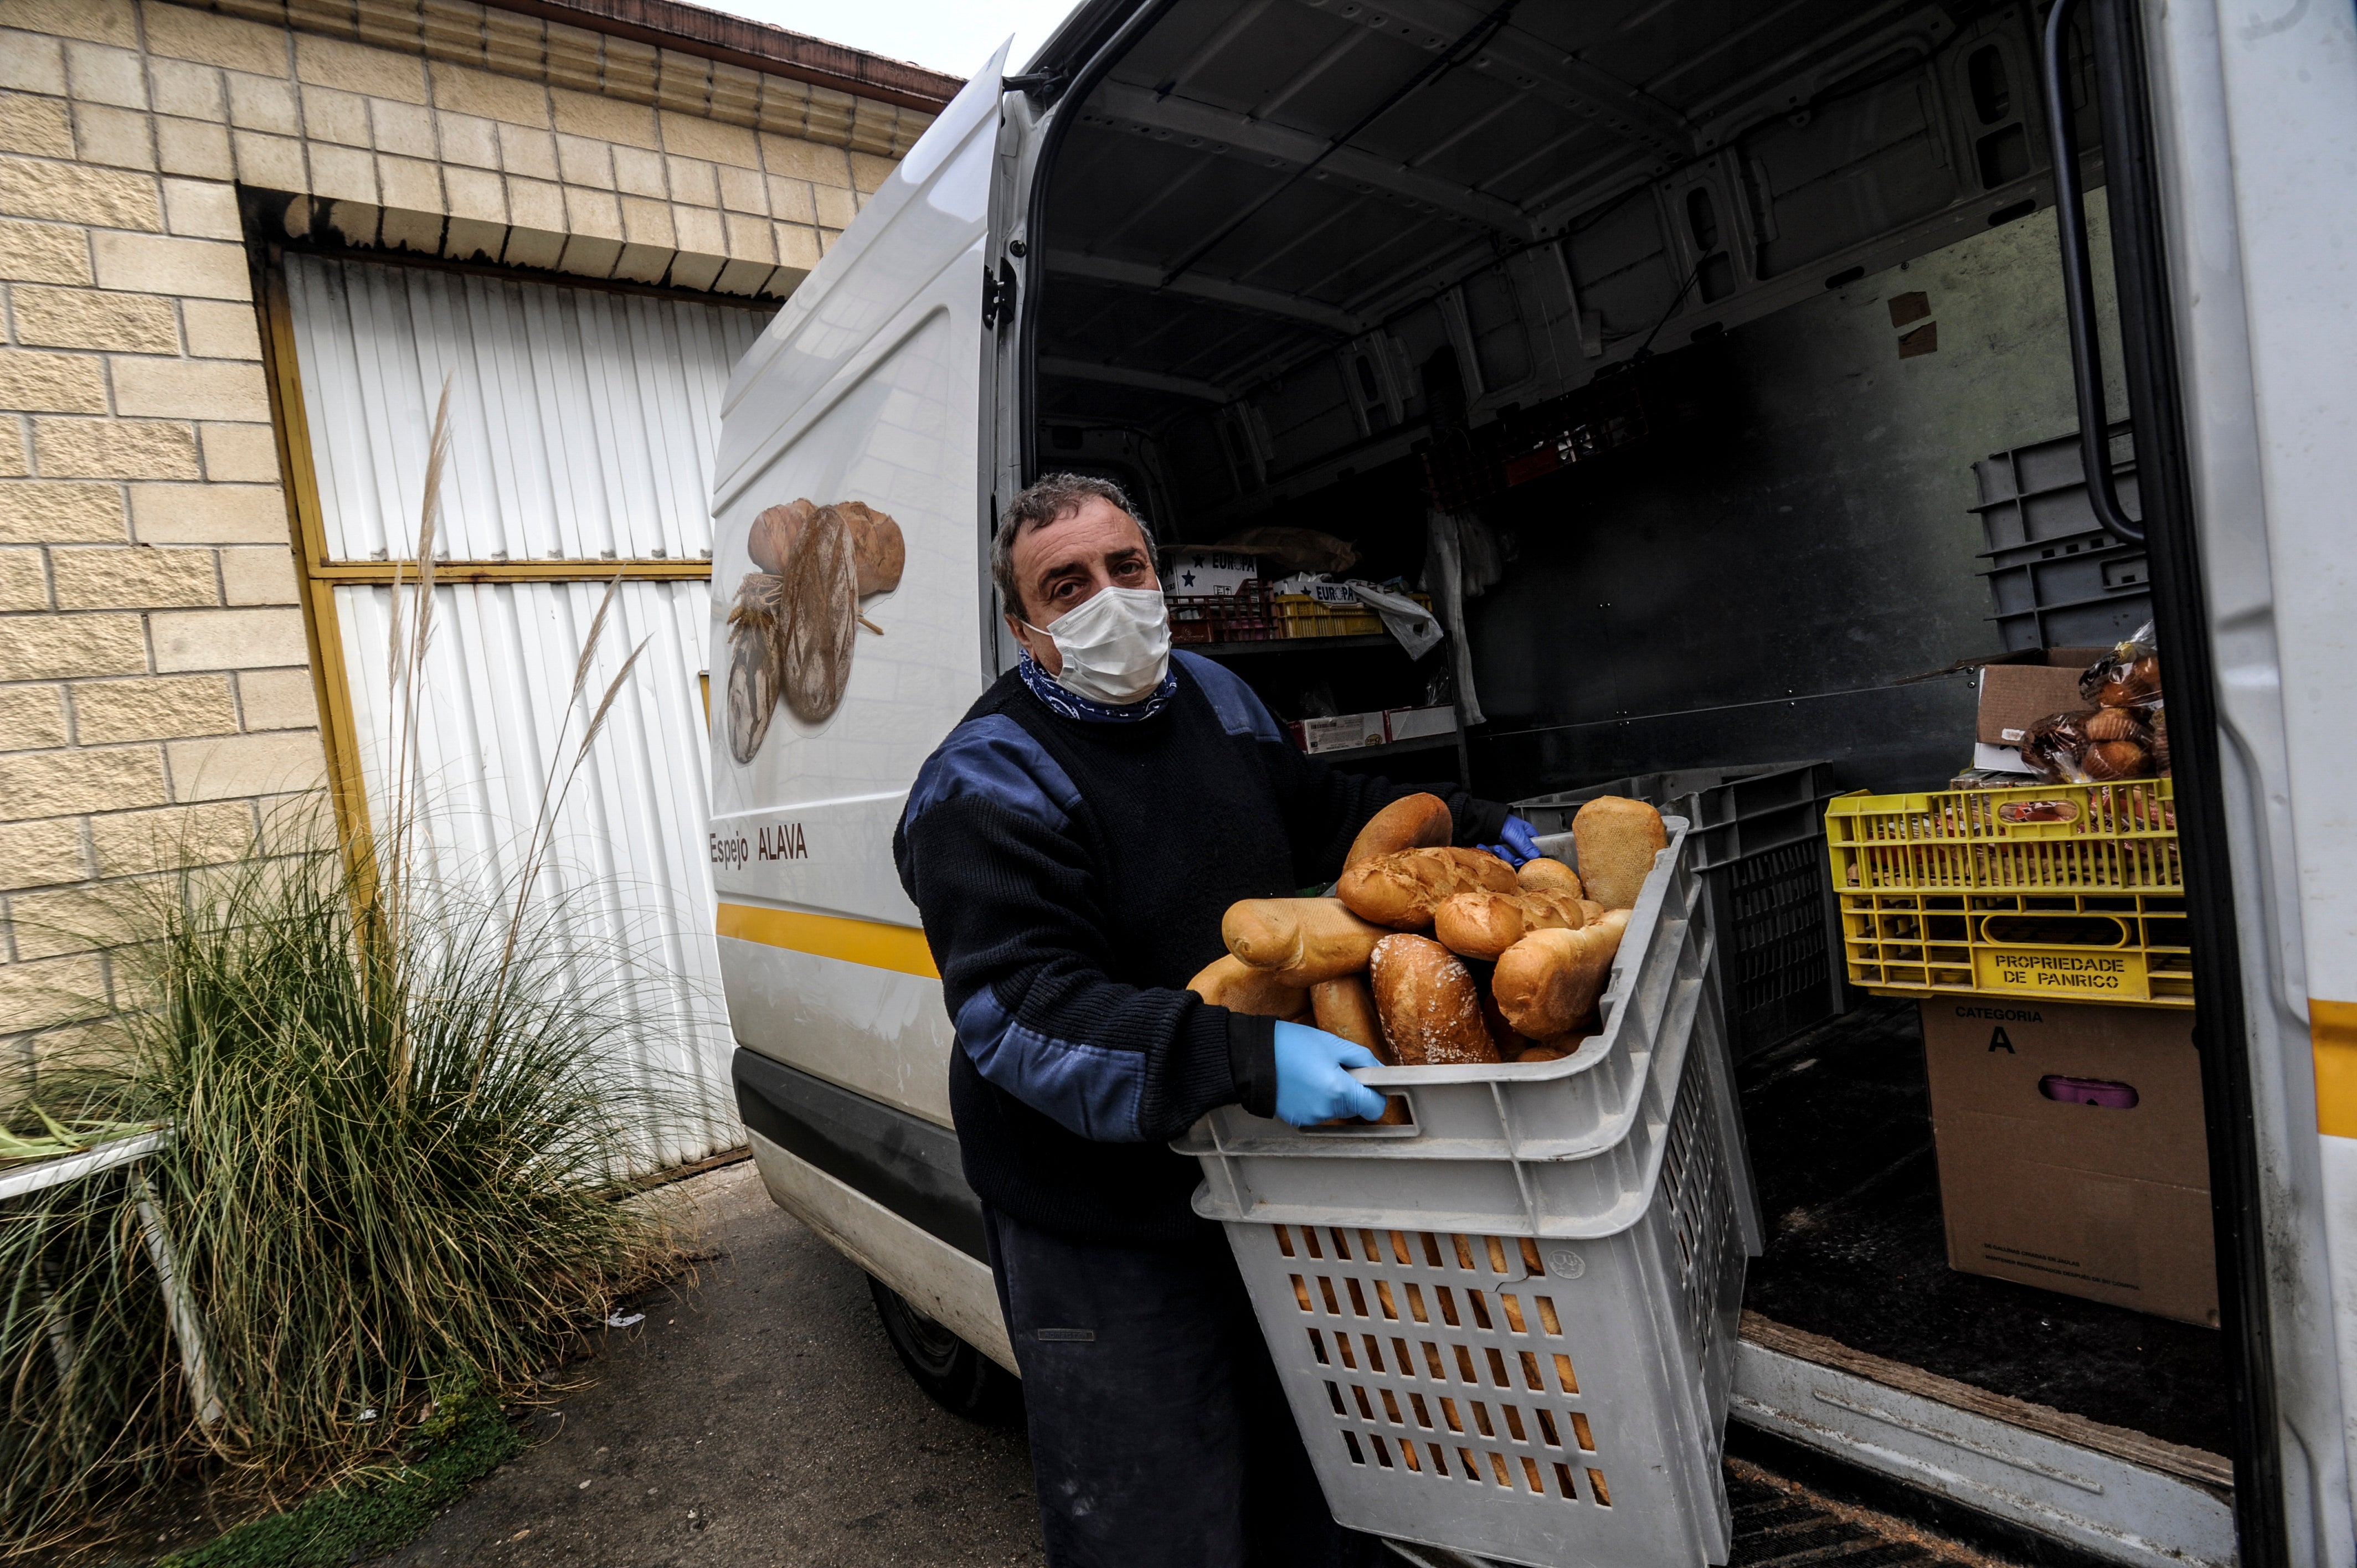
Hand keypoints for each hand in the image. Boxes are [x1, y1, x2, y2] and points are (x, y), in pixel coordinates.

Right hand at [1272, 1021, 1389, 1125]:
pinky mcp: (1298, 1120)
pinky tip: (1302, 1082)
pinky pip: (1319, 1112)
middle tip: (1333, 1067)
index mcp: (1339, 1090)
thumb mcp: (1333, 1043)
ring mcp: (1311, 1117)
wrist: (1252, 1058)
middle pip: (1355, 1107)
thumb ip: (1363, 1058)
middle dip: (1351, 1089)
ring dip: (1333, 1095)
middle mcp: (1327, 1110)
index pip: (1375, 1108)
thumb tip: (1380, 1071)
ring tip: (1313, 1072)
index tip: (1369, 1081)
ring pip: (1336, 1110)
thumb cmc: (1291, 1045)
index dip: (1376, 1094)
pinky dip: (1316, 1100)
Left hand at [1482, 815, 1543, 866]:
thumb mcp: (1516, 833)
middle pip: (1521, 860)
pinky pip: (1499, 860)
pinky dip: (1492, 855)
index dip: (1527, 859)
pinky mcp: (1501, 854)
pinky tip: (1488, 849)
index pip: (1534, 853)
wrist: (1483, 820)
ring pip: (1510, 862)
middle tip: (1500, 849)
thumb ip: (1526, 846)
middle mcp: (1521, 844)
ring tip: (1495, 847)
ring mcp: (1511, 850)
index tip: (1518, 860)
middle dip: (1509, 857)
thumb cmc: (1501, 821)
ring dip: (1500, 856)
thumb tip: (1536, 856)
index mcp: (1529, 837)